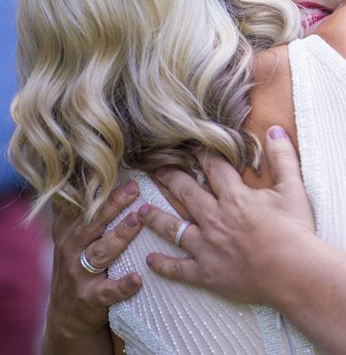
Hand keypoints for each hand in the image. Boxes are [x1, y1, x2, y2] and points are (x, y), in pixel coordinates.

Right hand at [46, 181, 143, 341]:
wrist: (67, 313)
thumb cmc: (81, 263)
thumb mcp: (76, 235)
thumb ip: (89, 209)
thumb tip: (108, 173)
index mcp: (70, 229)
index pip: (84, 205)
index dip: (100, 189)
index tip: (121, 173)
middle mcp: (72, 247)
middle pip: (93, 222)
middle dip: (114, 204)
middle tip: (135, 189)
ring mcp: (80, 273)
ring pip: (100, 252)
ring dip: (120, 235)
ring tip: (137, 221)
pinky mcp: (90, 297)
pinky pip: (107, 290)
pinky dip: (122, 285)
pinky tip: (137, 278)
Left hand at [138, 125, 314, 304]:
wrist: (293, 272)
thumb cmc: (296, 231)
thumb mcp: (293, 189)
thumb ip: (283, 158)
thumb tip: (275, 130)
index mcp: (234, 197)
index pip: (213, 168)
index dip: (202, 154)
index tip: (191, 146)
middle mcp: (215, 218)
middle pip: (186, 193)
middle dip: (170, 178)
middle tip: (156, 170)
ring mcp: (208, 247)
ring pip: (174, 229)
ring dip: (156, 218)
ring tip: (140, 212)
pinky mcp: (207, 273)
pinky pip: (179, 269)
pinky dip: (164, 265)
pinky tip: (150, 261)